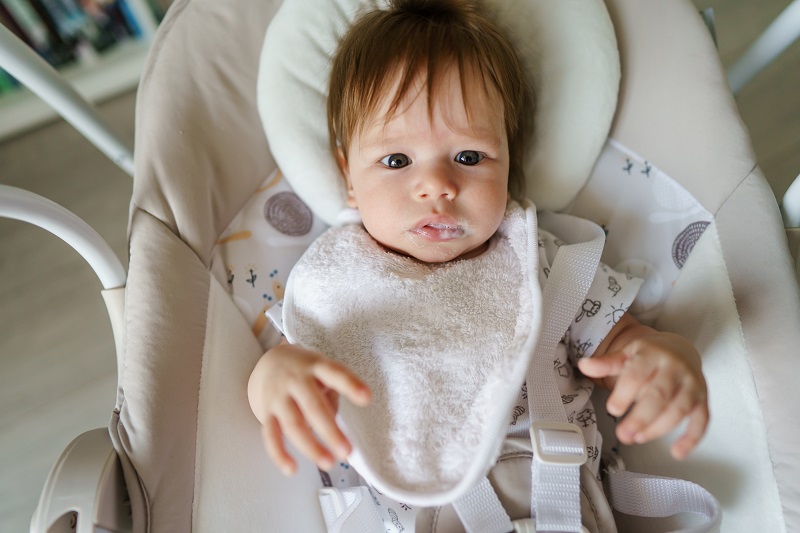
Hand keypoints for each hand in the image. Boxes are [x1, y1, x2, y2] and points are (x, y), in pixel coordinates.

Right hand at [248, 340, 371, 474]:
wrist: (269, 364)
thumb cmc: (306, 372)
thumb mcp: (322, 371)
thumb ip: (331, 395)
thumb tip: (333, 429)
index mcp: (315, 366)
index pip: (334, 373)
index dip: (350, 385)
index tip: (367, 397)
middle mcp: (295, 380)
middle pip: (313, 406)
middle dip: (330, 431)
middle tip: (346, 452)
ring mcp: (279, 397)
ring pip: (293, 424)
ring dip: (311, 447)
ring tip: (328, 463)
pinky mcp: (267, 413)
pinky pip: (270, 436)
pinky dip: (279, 454)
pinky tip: (292, 469)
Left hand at [577, 315, 708, 459]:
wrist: (679, 350)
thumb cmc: (648, 356)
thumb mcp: (625, 355)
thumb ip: (606, 363)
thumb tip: (584, 366)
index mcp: (652, 354)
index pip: (637, 375)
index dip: (624, 393)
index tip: (612, 409)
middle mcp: (675, 368)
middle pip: (659, 395)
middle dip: (641, 418)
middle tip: (623, 435)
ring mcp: (691, 384)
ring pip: (679, 409)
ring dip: (659, 428)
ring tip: (638, 439)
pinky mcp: (702, 399)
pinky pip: (702, 420)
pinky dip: (692, 438)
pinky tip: (677, 452)